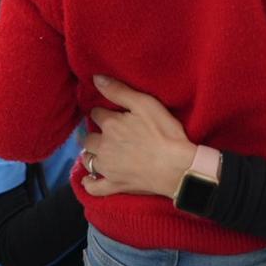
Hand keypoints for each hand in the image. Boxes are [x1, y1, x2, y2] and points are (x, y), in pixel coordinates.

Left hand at [79, 75, 196, 198]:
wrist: (177, 167)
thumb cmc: (165, 133)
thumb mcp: (145, 103)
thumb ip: (119, 91)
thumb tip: (95, 78)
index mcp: (111, 125)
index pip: (96, 114)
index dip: (103, 113)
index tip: (111, 114)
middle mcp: (104, 146)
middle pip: (89, 137)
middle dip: (96, 134)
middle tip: (107, 134)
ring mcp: (108, 168)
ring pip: (88, 159)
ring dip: (91, 154)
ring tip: (99, 151)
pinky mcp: (115, 185)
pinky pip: (94, 187)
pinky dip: (89, 183)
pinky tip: (89, 179)